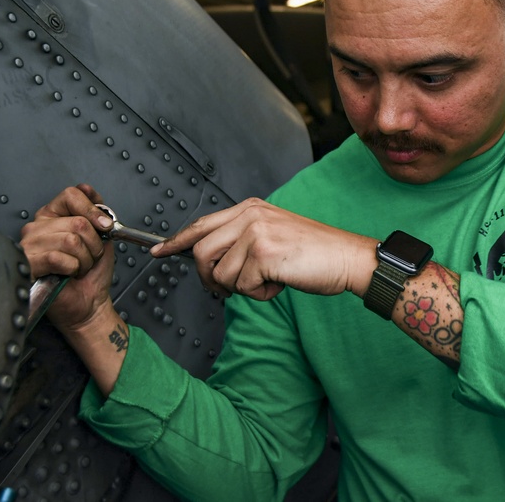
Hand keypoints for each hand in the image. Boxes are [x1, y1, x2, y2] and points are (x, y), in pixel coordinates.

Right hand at [20, 183, 115, 331]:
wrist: (89, 303)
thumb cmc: (92, 273)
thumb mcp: (102, 235)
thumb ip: (95, 211)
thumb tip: (87, 189)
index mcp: (53, 215)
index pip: (71, 195)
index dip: (93, 210)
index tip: (105, 226)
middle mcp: (38, 226)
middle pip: (77, 222)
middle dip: (93, 244)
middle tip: (89, 256)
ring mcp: (30, 245)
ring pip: (71, 240)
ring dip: (84, 259)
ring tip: (78, 267)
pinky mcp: (29, 264)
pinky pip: (59, 258)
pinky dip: (73, 269)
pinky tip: (67, 274)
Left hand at [151, 198, 377, 300]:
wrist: (347, 258)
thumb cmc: (314, 253)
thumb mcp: (273, 235)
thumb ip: (242, 241)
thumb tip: (211, 262)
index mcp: (249, 208)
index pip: (201, 224)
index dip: (176, 241)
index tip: (158, 251)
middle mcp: (249, 215)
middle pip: (201, 252)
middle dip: (210, 278)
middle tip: (229, 289)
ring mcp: (255, 232)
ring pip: (220, 274)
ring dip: (242, 288)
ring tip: (268, 280)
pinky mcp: (263, 253)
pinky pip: (241, 287)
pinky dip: (259, 295)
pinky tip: (279, 283)